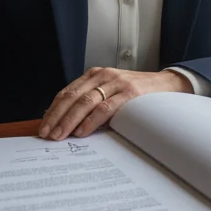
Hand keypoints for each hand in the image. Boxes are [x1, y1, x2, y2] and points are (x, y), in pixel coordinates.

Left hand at [39, 68, 192, 140]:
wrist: (167, 85)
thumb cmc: (135, 94)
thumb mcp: (110, 92)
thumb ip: (91, 101)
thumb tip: (66, 123)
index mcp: (94, 75)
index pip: (67, 92)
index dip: (53, 110)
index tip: (43, 126)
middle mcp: (102, 75)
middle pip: (72, 97)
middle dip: (57, 117)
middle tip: (47, 134)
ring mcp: (116, 82)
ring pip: (85, 102)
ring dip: (69, 120)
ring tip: (60, 135)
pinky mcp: (129, 93)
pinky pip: (105, 108)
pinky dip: (91, 121)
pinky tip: (82, 131)